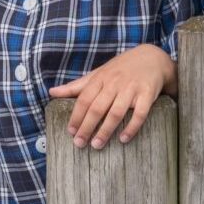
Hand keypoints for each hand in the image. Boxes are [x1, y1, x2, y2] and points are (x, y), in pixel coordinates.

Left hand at [51, 43, 173, 148]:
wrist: (152, 58)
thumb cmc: (121, 69)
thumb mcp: (98, 74)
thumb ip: (76, 86)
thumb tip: (51, 92)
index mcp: (100, 78)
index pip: (84, 99)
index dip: (76, 116)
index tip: (70, 132)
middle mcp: (115, 83)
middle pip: (97, 108)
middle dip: (87, 127)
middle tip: (79, 144)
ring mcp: (131, 88)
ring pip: (116, 112)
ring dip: (105, 130)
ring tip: (96, 145)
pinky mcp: (147, 94)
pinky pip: (140, 113)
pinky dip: (132, 127)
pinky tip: (124, 139)